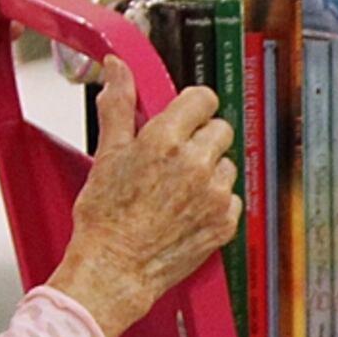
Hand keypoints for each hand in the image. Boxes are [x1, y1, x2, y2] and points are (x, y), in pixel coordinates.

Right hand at [50, 58, 237, 336]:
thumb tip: (118, 68)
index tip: (183, 117)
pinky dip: (215, 202)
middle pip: (220, 129)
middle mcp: (196, 164)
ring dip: (208, 170)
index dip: (192, 107)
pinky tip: (187, 211)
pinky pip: (231, 198)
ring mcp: (214, 195)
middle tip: (175, 158)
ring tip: (177, 189)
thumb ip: (119, 104)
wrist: (114, 268)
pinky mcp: (224, 223)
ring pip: (226, 164)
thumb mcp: (107, 153)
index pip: (203, 98)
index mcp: (166, 140)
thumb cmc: (105, 218)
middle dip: (200, 138)